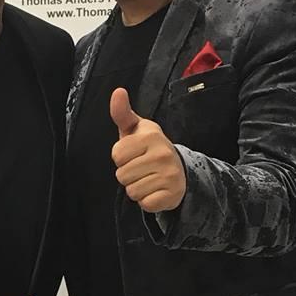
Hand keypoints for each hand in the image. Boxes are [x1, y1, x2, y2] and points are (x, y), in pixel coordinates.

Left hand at [110, 87, 186, 212]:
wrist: (179, 170)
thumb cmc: (149, 148)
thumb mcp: (136, 129)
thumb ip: (122, 113)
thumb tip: (117, 91)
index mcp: (151, 136)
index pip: (116, 155)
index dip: (121, 158)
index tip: (134, 154)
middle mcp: (162, 154)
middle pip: (122, 175)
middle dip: (128, 175)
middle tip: (142, 168)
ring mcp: (169, 175)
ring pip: (132, 191)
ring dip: (136, 188)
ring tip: (149, 179)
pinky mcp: (172, 194)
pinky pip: (145, 204)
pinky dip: (147, 201)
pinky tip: (155, 190)